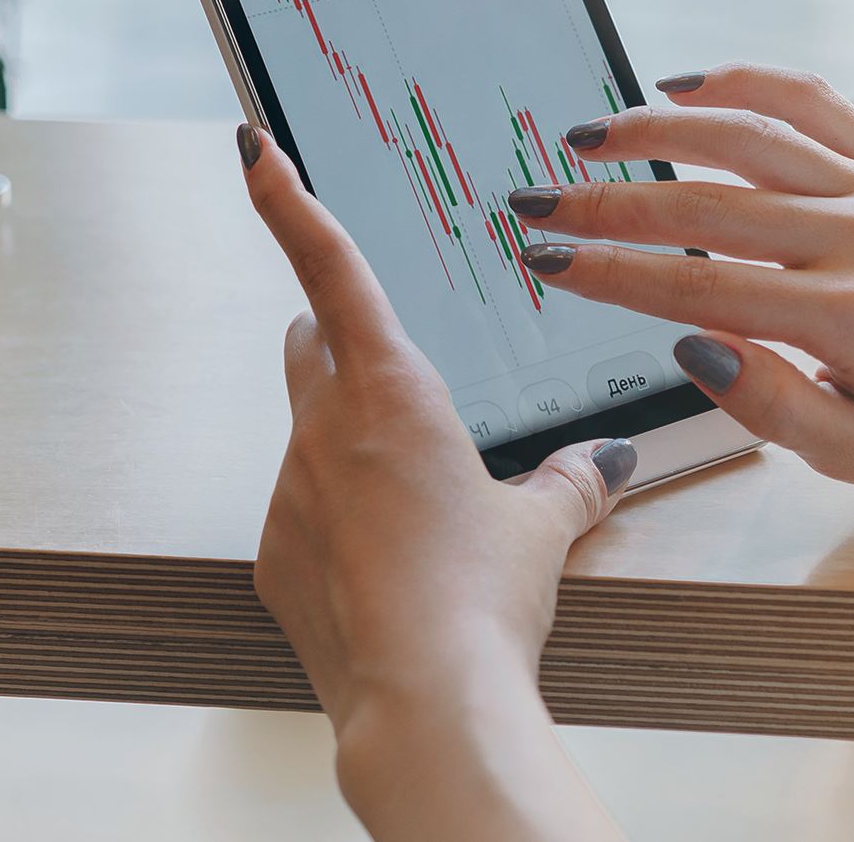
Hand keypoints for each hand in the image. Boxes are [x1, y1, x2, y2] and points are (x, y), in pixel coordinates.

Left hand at [237, 125, 632, 841]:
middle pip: (311, 347)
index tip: (253, 152)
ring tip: (417, 508)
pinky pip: (300, 514)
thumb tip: (599, 463)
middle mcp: (323, 426)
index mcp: (390, 390)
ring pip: (307, 435)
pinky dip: (336, 521)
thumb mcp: (542, 528)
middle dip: (339, 339)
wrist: (426, 701)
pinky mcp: (274, 555)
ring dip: (349, 445)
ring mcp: (288, 491)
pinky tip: (387, 569)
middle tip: (386, 364)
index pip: (329, 267)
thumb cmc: (483, 601)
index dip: (288, 201)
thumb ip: (567, 481)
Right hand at [510, 63, 853, 501]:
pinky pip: (813, 103)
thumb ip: (769, 406)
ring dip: (659, 127)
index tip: (548, 261)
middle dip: (606, 201)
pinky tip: (685, 85)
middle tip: (536, 199)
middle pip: (706, 201)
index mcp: (849, 316)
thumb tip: (691, 345)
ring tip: (589, 135)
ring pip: (752, 135)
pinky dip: (745, 83)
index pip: (696, 284)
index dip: (610, 273)